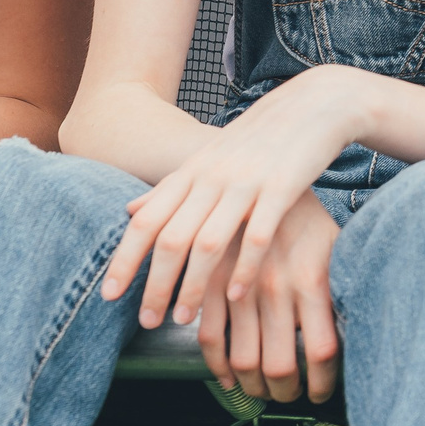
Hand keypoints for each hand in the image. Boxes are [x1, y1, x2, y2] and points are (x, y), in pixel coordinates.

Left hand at [100, 65, 365, 330]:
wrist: (316, 103)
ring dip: (193, 286)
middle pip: (171, 238)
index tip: (108, 296)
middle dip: (154, 285)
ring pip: (208, 242)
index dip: (124, 259)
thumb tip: (129, 212)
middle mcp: (212, 177)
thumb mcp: (209, 156)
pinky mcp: (283, 188)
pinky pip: (257, 236)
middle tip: (146, 321)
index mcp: (192, 172)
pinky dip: (243, 268)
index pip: (145, 222)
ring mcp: (247, 182)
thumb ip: (170, 187)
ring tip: (184, 320)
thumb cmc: (260, 137)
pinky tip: (237, 296)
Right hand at [194, 190, 340, 403]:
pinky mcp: (212, 284)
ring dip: (251, 387)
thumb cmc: (306, 218)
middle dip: (284, 391)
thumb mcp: (336, 246)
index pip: (322, 351)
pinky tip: (228, 376)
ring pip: (243, 359)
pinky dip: (217, 366)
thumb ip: (344, 285)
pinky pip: (210, 339)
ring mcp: (241, 288)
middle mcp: (278, 288)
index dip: (321, 382)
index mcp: (314, 279)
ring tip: (260, 391)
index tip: (319, 394)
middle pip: (280, 365)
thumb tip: (367, 326)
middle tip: (287, 397)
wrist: (261, 174)